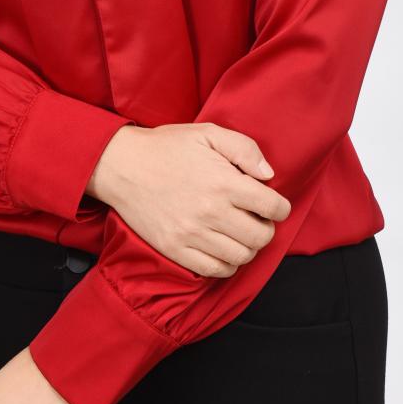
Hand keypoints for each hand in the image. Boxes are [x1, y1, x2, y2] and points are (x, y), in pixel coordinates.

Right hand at [89, 122, 291, 276]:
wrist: (122, 165)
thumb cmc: (167, 147)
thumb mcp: (208, 133)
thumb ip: (245, 149)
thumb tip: (268, 175)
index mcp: (223, 182)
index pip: (272, 207)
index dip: (280, 207)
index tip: (275, 205)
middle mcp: (210, 212)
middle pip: (260, 237)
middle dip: (266, 229)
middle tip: (257, 219)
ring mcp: (191, 234)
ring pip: (241, 257)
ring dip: (248, 247)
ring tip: (239, 233)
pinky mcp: (175, 249)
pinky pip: (214, 270)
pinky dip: (227, 264)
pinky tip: (223, 248)